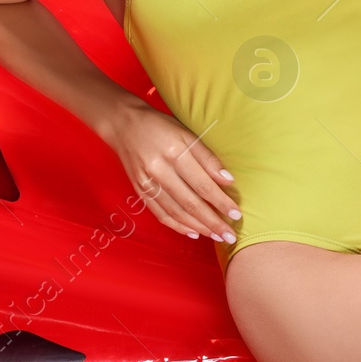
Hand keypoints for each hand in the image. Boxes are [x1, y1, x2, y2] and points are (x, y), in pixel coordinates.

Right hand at [102, 103, 241, 242]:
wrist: (124, 125)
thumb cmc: (160, 126)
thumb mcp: (187, 133)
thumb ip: (207, 158)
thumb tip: (227, 180)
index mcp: (175, 153)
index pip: (203, 185)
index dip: (221, 202)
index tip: (236, 214)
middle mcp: (160, 171)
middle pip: (190, 203)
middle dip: (212, 222)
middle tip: (229, 236)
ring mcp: (147, 184)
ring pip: (176, 213)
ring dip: (198, 227)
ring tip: (216, 236)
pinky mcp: (139, 192)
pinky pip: (161, 214)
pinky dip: (178, 226)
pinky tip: (193, 232)